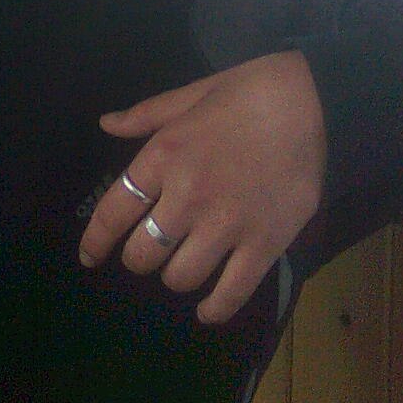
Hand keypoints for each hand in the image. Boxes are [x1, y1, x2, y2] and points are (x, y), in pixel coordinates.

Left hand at [77, 51, 326, 324]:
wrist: (313, 101)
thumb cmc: (247, 92)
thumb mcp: (189, 95)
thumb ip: (145, 115)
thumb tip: (106, 124)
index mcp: (163, 157)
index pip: (114, 212)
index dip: (95, 241)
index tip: (89, 257)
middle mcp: (187, 197)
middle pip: (142, 255)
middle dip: (139, 259)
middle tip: (149, 253)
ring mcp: (226, 225)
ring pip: (180, 278)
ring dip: (175, 278)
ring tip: (183, 268)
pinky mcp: (264, 244)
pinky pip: (230, 293)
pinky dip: (215, 309)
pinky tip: (208, 310)